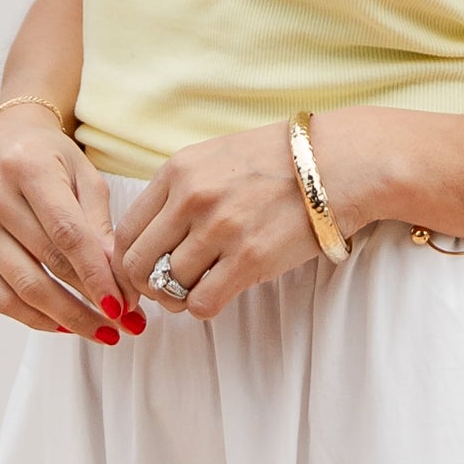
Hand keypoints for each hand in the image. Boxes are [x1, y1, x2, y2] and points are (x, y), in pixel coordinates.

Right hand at [0, 115, 136, 343]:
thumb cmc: (49, 160)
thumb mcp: (85, 179)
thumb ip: (101, 228)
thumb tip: (120, 286)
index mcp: (27, 166)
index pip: (67, 235)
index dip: (96, 276)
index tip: (123, 306)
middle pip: (46, 264)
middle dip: (89, 302)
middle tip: (124, 325)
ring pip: (22, 288)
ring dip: (66, 318)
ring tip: (100, 331)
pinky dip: (34, 318)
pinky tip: (64, 325)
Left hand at [114, 124, 324, 321]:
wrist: (338, 163)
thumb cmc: (277, 162)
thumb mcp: (215, 157)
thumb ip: (178, 190)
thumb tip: (150, 237)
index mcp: (177, 172)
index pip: (125, 232)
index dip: (127, 262)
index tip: (142, 273)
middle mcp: (192, 199)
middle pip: (137, 264)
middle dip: (147, 285)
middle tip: (166, 288)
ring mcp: (220, 230)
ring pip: (168, 287)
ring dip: (178, 297)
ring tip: (198, 287)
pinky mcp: (249, 260)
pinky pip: (202, 302)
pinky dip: (203, 306)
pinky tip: (219, 292)